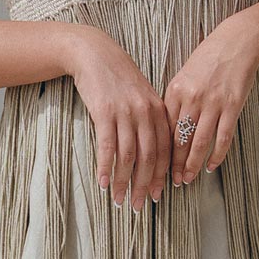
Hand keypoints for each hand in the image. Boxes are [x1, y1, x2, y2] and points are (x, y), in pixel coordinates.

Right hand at [66, 27, 171, 211]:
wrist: (94, 54)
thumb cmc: (117, 78)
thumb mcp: (140, 96)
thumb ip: (149, 120)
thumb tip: (150, 152)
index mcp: (158, 110)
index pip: (164, 150)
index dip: (161, 175)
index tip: (156, 195)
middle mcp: (145, 113)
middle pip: (148, 157)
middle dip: (143, 184)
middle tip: (138, 205)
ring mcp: (125, 112)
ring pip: (128, 156)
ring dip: (123, 181)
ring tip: (119, 199)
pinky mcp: (104, 112)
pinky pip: (108, 146)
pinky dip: (106, 167)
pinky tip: (103, 183)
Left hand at [163, 16, 258, 185]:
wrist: (236, 42)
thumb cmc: (207, 60)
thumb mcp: (183, 77)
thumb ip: (175, 102)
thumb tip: (164, 130)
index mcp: (175, 91)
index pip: (163, 129)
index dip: (158, 151)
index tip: (154, 167)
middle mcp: (191, 98)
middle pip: (178, 139)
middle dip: (172, 164)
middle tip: (170, 182)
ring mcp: (213, 102)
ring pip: (199, 142)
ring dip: (192, 164)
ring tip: (187, 179)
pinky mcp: (232, 105)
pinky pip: (223, 137)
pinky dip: (217, 155)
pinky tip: (211, 166)